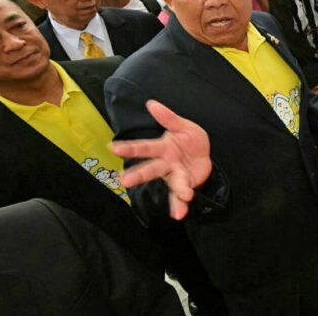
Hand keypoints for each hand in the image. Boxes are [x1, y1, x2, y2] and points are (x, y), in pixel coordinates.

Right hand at [110, 100, 211, 220]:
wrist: (205, 154)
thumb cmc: (189, 139)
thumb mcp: (183, 125)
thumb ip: (168, 117)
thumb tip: (151, 103)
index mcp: (163, 147)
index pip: (144, 147)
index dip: (129, 147)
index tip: (112, 147)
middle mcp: (165, 163)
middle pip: (151, 169)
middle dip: (138, 174)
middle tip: (124, 181)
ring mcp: (174, 176)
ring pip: (170, 184)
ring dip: (175, 191)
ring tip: (183, 195)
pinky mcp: (184, 186)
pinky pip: (180, 197)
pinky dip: (179, 206)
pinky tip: (180, 214)